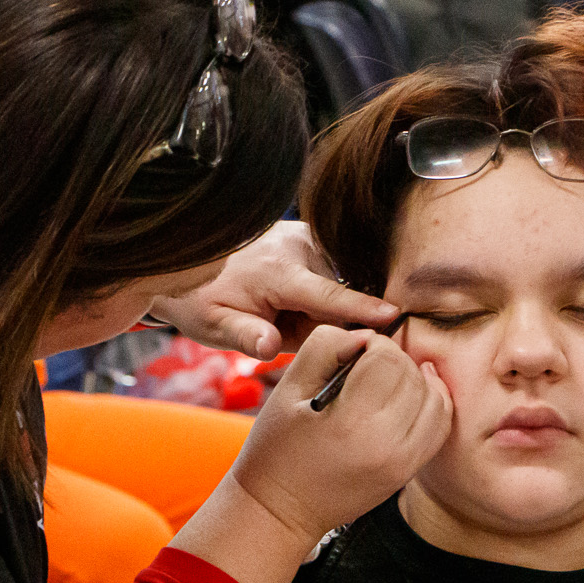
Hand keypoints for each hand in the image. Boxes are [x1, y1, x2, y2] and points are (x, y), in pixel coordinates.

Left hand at [151, 221, 399, 359]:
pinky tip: (286, 295)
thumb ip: (244, 337)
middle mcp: (299, 246)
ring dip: (315, 306)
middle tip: (278, 326)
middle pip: (335, 298)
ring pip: (334, 285)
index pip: (329, 296)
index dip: (361, 309)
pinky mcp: (312, 235)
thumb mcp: (213, 325)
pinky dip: (314, 291)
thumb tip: (270, 347)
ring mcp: (307, 236)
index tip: (393, 315)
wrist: (190, 258)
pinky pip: (329, 273)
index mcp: (278, 270)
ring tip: (278, 307)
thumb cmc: (202, 297)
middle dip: (317, 322)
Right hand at [231, 326, 451, 544]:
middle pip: (413, 376)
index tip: (354, 353)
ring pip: (435, 399)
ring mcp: (401, 462)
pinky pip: (439, 427)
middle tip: (365, 369)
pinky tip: (412, 396)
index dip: (374, 344)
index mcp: (350, 422)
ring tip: (386, 383)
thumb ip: (325, 348)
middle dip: (393, 361)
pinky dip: (432, 404)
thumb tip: (365, 337)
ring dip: (415, 380)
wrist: (281, 510)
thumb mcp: (286, 390)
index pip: (389, 359)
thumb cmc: (276, 450)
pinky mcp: (406, 472)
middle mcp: (385, 445)